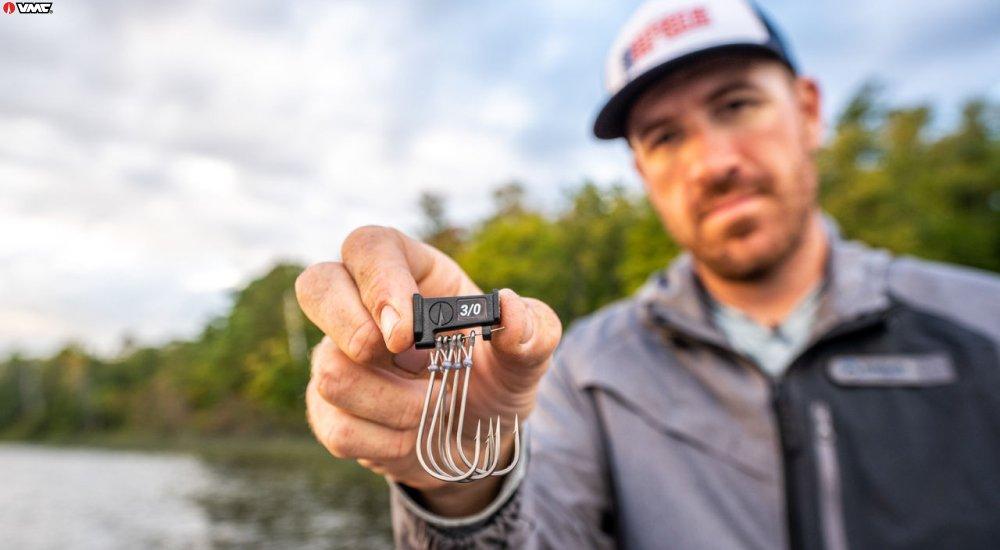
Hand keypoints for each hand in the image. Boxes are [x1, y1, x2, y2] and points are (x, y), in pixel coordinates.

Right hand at [296, 226, 561, 514]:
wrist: (477, 438)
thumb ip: (532, 330)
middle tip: (402, 358)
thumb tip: (509, 309)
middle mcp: (360, 303)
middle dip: (353, 330)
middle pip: (315, 285)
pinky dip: (386, 441)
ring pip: (330, 370)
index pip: (369, 246)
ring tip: (431, 406)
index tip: (406, 331)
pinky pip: (337, 427)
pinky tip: (410, 434)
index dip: (378, 281)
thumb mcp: (528, 355)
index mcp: (409, 269)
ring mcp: (335, 353)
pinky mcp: (325, 405)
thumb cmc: (495, 377)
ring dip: (394, 403)